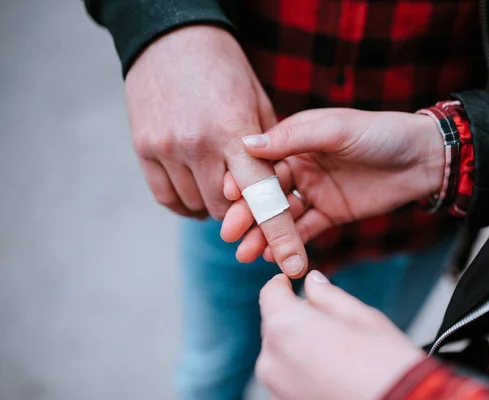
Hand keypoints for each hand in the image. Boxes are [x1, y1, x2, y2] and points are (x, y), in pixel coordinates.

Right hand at [125, 26, 307, 276]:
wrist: (172, 38)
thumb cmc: (226, 71)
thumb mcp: (259, 101)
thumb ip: (270, 147)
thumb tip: (278, 190)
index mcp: (235, 131)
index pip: (262, 195)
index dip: (280, 234)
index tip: (293, 266)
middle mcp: (197, 144)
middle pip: (227, 210)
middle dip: (244, 212)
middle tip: (251, 199)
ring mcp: (165, 148)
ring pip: (198, 207)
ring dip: (216, 206)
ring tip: (223, 181)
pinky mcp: (142, 149)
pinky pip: (167, 198)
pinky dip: (187, 202)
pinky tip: (199, 188)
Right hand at [220, 108, 442, 262]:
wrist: (423, 159)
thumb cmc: (381, 133)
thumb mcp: (337, 128)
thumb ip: (295, 136)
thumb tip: (248, 143)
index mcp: (297, 140)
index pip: (262, 162)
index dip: (244, 180)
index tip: (226, 195)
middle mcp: (301, 165)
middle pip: (268, 193)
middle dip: (249, 213)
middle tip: (230, 233)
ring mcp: (315, 191)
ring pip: (283, 215)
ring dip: (265, 233)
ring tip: (246, 253)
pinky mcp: (331, 213)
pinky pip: (306, 229)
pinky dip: (290, 242)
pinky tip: (272, 255)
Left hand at [256, 272, 424, 399]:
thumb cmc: (386, 367)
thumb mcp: (362, 317)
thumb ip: (329, 295)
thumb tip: (313, 282)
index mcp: (287, 326)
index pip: (269, 294)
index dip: (281, 284)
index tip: (291, 282)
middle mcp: (272, 359)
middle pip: (275, 325)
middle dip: (294, 318)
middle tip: (328, 322)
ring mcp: (275, 387)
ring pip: (279, 354)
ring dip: (297, 347)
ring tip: (335, 354)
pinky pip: (286, 380)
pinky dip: (301, 373)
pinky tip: (331, 375)